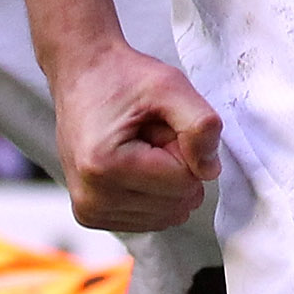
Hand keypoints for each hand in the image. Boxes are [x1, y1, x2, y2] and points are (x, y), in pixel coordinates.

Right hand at [51, 39, 222, 232]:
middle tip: (151, 133)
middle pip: (176, 203)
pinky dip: (151, 191)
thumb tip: (210, 170)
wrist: (82, 75)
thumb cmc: (122, 78)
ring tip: (139, 144)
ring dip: (164, 179)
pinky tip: (131, 161)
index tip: (161, 124)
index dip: (185, 149)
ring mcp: (89, 212)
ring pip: (166, 214)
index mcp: (105, 167)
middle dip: (175, 166)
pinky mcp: (91, 216)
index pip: (185, 183)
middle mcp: (92, 198)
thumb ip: (200, 126)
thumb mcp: (170, 86)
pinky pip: (149, 218)